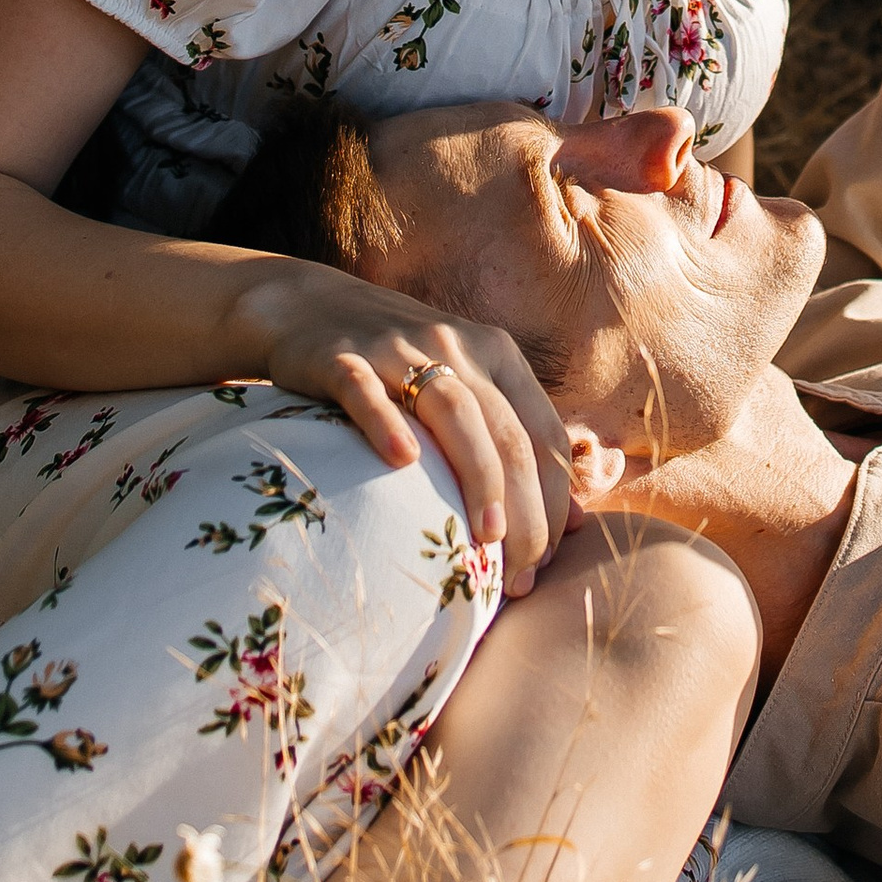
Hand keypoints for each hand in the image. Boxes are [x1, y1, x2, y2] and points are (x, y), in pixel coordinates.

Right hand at [229, 255, 571, 592]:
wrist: (305, 305)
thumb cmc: (397, 364)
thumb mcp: (466, 385)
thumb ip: (518, 441)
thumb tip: (576, 521)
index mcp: (496, 353)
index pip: (544, 433)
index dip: (554, 501)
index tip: (547, 563)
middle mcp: (456, 345)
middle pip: (507, 431)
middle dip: (526, 509)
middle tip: (522, 576)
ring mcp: (397, 349)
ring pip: (454, 411)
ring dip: (478, 475)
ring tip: (488, 538)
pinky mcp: (340, 357)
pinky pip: (366, 391)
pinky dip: (386, 424)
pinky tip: (401, 463)